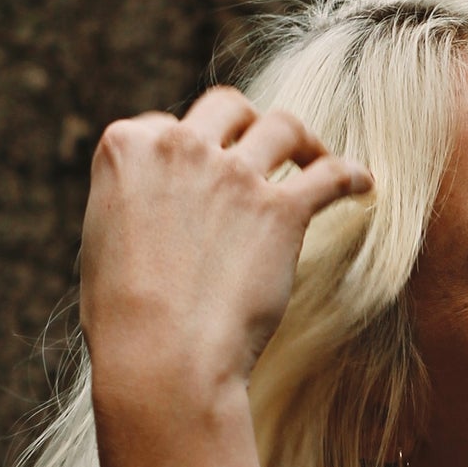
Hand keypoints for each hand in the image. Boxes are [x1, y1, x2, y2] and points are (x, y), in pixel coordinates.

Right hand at [81, 85, 370, 409]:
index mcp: (127, 147)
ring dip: (301, 138)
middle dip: (246, 123)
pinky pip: (329, 175)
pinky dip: (350, 174)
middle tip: (266, 150)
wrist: (160, 358)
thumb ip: (133, 206)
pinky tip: (363, 184)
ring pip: (280, 126)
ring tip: (315, 157)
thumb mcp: (104, 241)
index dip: (190, 148)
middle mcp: (179, 147)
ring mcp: (232, 174)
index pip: (166, 125)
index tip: (205, 173)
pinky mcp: (279, 211)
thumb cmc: (124, 322)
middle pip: (226, 108)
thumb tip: (156, 212)